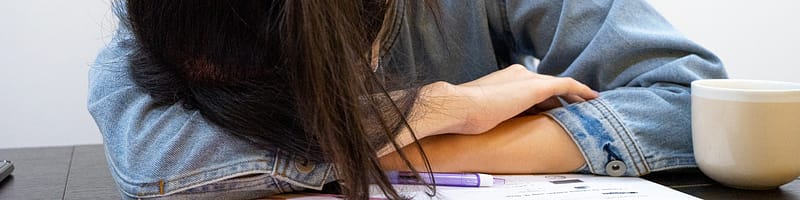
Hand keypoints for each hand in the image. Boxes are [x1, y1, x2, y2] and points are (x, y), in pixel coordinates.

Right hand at [417, 64, 597, 135]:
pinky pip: (566, 85)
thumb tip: (498, 122)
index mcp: (504, 78)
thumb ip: (496, 111)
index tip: (552, 109)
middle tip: (574, 109)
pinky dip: (580, 90)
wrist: (461, 106)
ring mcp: (527, 79)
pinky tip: (592, 98)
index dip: (543, 99)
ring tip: (585, 107)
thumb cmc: (465, 114)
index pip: (529, 88)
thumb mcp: (483, 112)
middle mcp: (518, 73)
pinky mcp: (536, 87)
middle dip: (560, 99)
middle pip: (546, 86)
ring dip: (572, 97)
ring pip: (557, 86)